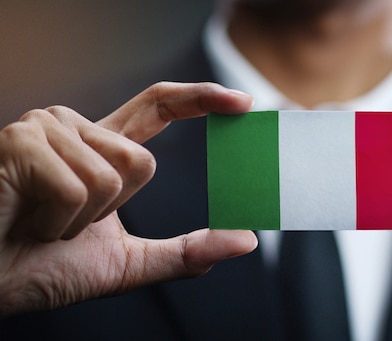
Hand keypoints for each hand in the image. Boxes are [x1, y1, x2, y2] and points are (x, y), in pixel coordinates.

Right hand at [0, 82, 256, 315]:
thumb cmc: (42, 268)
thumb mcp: (128, 264)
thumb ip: (186, 252)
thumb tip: (245, 240)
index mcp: (100, 148)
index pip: (158, 106)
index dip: (200, 98)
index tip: (242, 103)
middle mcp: (74, 128)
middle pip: (143, 161)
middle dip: (112, 211)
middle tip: (65, 224)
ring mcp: (45, 129)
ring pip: (114, 175)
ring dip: (82, 220)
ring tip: (41, 222)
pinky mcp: (21, 142)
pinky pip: (78, 187)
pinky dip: (59, 223)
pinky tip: (25, 220)